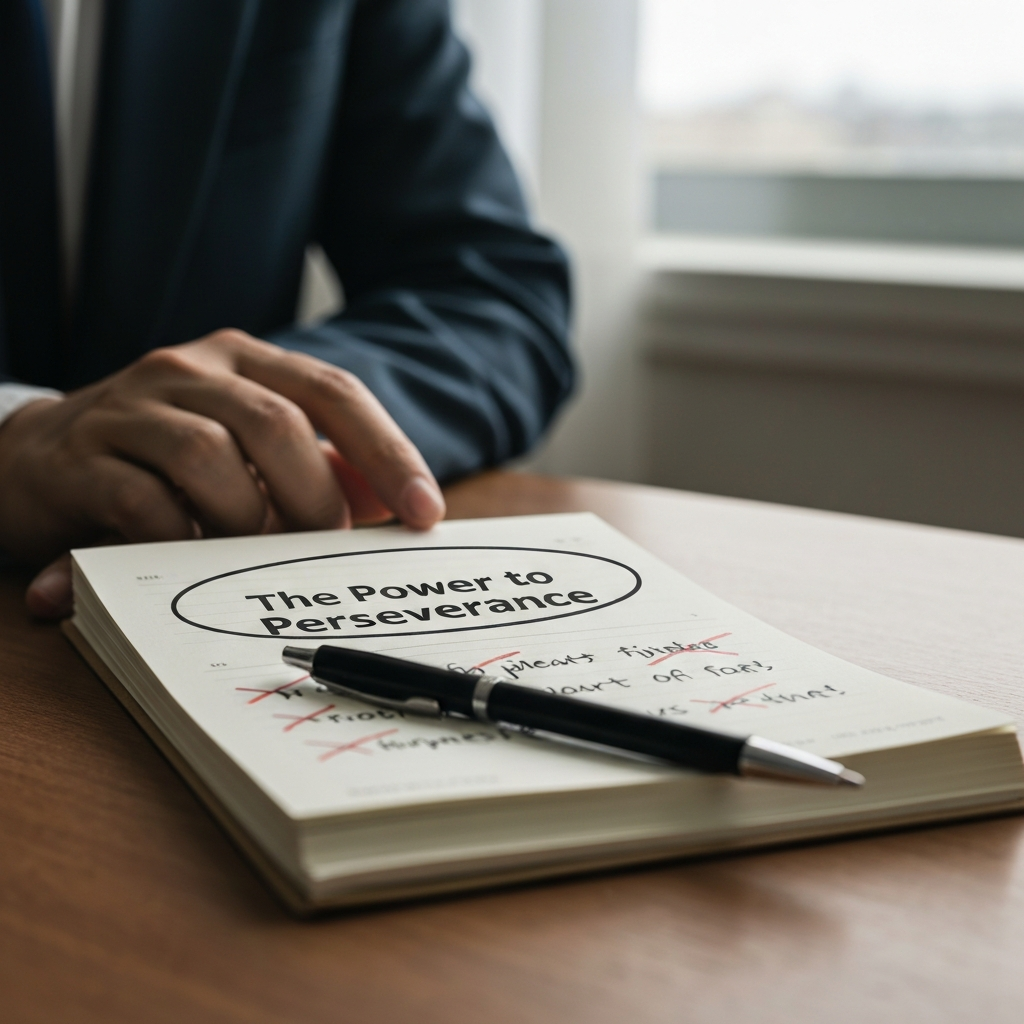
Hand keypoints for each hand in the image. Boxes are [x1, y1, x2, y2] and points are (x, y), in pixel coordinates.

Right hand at [0, 330, 445, 617]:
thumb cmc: (165, 460)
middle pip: (276, 422)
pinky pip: (142, 502)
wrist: (37, 458)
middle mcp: (188, 370)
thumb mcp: (248, 452)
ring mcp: (129, 408)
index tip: (425, 512)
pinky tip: (189, 556)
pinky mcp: (78, 458)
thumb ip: (319, 469)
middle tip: (325, 545)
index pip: (333, 392)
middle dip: (315, 496)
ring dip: (246, 520)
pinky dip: (180, 539)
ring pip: (209, 456)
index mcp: (244, 362)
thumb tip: (391, 502)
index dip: (387, 452)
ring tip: (251, 552)